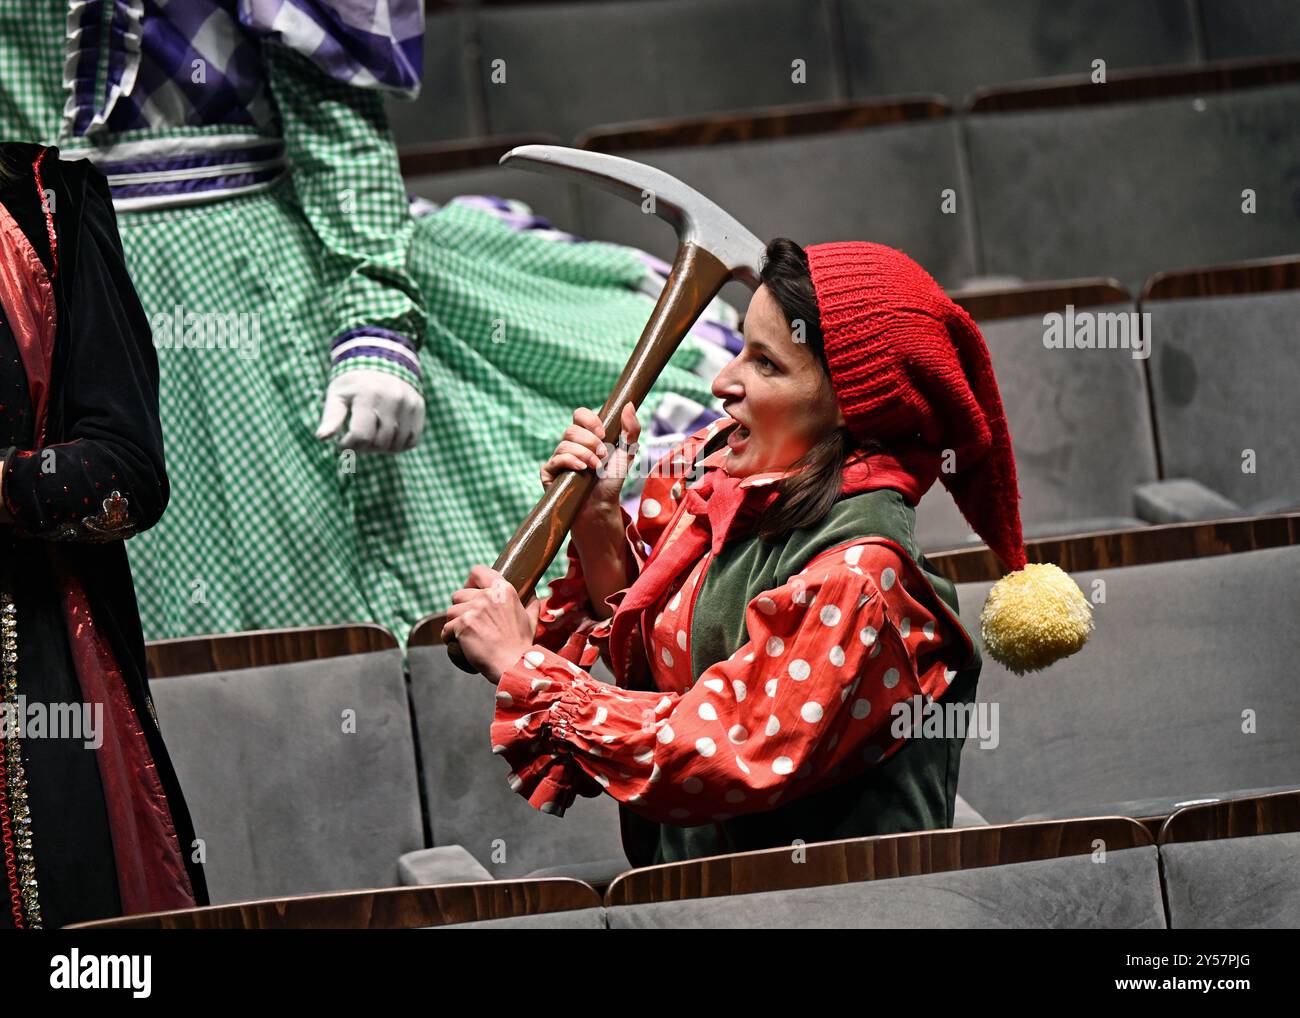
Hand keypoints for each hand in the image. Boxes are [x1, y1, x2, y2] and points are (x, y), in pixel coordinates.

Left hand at [316, 369, 424, 452]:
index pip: (361, 436)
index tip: (342, 443)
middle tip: (356, 441)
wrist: (382, 359)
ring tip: (371, 437)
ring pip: (396, 445)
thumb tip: (321, 438)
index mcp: (368, 395)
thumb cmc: (354, 383)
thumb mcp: (337, 395)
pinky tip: (386, 437)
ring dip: (381, 449)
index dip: (349, 446)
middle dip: (364, 448)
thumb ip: (331, 417)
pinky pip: (411, 440)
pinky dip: (398, 445)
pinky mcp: (418, 408)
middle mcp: (392, 399)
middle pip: (379, 443)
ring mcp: (408, 404)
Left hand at [443, 566, 542, 682]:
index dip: (470, 582)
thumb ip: (530, 603)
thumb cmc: (521, 644)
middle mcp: (487, 596)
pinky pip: (446, 629)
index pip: (477, 572)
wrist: (514, 664)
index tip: (470, 592)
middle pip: (459, 594)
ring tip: (465, 636)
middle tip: (468, 622)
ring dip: (454, 624)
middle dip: (460, 608)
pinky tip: (459, 645)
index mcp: (504, 590)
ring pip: (450, 612)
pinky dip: (449, 638)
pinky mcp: (462, 625)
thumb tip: (531, 594)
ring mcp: (474, 610)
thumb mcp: (531, 619)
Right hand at [540, 402, 640, 527]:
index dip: (590, 420)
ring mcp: (558, 459)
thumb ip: (631, 430)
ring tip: (595, 468)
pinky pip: (555, 460)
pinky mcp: (549, 474)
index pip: (580, 415)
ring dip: (584, 455)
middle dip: (590, 442)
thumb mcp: (626, 454)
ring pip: (564, 444)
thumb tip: (628, 404)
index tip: (603, 433)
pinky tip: (581, 469)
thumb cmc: (611, 482)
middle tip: (602, 456)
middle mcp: (570, 445)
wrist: (602, 507)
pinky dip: (569, 462)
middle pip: (572, 429)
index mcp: (586, 436)